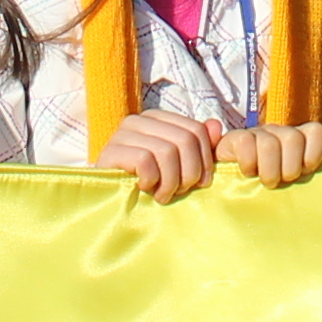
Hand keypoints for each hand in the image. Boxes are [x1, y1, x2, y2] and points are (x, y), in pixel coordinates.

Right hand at [99, 109, 223, 198]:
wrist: (105, 202)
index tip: (201, 184)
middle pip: (185, 140)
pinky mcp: (110, 150)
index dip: (206, 160)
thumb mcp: (178, 168)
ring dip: (170, 182)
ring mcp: (122, 133)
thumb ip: (198, 146)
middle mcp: (139, 120)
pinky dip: (151, 180)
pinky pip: (145, 161)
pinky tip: (144, 189)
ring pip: (167, 151)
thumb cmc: (145, 186)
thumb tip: (216, 125)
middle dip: (189, 173)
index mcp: (157, 118)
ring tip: (163, 196)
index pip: (196, 130)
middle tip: (179, 192)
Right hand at [223, 121, 321, 187]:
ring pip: (270, 141)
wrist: (238, 202)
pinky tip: (247, 173)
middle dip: (290, 167)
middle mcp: (279, 133)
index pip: (316, 131)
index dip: (313, 154)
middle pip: (293, 137)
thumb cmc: (280, 193)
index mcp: (300, 140)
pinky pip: (245, 142)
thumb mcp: (309, 181)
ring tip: (265, 183)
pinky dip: (248, 163)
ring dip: (269, 170)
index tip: (305, 173)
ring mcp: (256, 134)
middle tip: (283, 181)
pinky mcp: (233, 140)